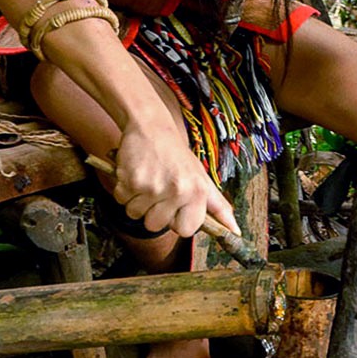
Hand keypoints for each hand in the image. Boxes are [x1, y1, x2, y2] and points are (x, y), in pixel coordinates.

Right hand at [107, 120, 241, 238]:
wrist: (151, 127)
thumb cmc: (177, 156)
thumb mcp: (202, 178)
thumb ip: (218, 207)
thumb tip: (235, 231)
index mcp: (197, 192)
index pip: (184, 230)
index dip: (175, 220)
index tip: (174, 205)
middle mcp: (177, 191)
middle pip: (155, 226)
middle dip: (152, 211)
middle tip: (158, 188)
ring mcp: (153, 187)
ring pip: (135, 215)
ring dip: (136, 201)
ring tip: (146, 180)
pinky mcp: (132, 181)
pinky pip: (121, 200)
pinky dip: (123, 190)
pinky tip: (135, 174)